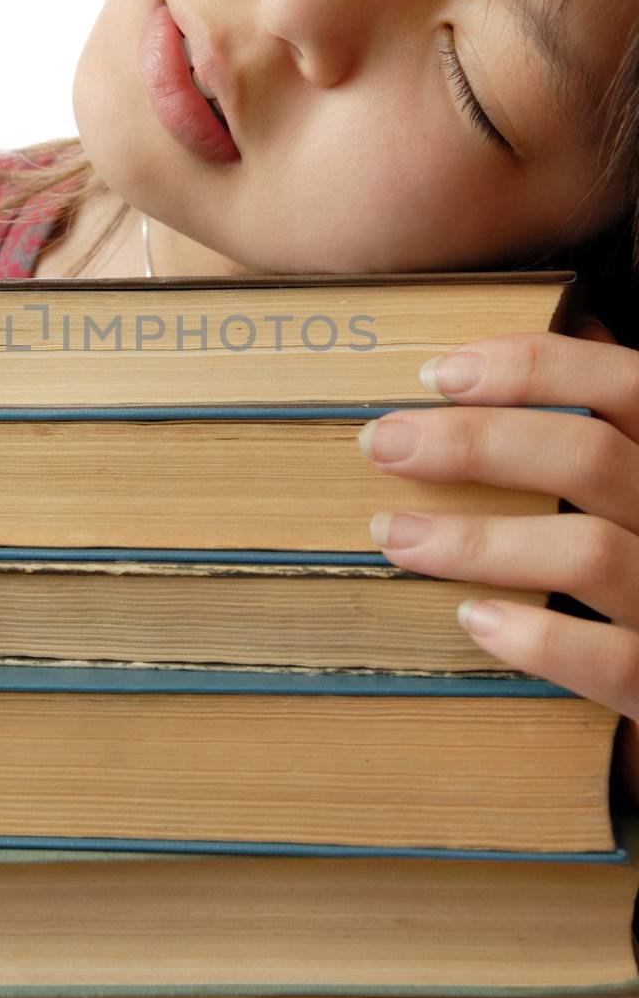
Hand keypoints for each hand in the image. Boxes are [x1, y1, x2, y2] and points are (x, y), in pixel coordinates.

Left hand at [360, 316, 638, 806]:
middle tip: (384, 445)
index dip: (531, 368)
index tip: (438, 373)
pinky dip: (538, 638)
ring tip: (394, 535)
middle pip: (589, 457)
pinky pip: (609, 660)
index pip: (620, 382)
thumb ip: (610, 416)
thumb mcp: (636, 473)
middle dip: (474, 444)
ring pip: (587, 553)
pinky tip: (474, 619)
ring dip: (478, 542)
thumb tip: (546, 338)